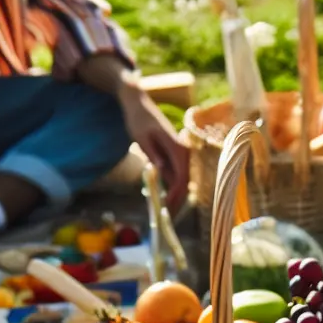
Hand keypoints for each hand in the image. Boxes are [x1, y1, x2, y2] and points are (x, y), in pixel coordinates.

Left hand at [120, 87, 189, 212]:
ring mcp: (181, 154)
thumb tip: (161, 170)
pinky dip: (170, 188)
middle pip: (184, 183)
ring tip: (165, 214)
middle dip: (176, 202)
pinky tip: (162, 199)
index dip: (175, 196)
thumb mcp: (141, 137)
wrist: (138, 104)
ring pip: (181, 181)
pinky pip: (175, 176)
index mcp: (178, 148)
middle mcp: (184, 152)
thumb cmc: (138, 119)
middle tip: (166, 219)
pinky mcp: (175, 156)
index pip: (181, 179)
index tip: (166, 209)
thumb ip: (153, 154)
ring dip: (174, 197)